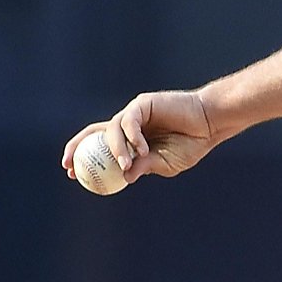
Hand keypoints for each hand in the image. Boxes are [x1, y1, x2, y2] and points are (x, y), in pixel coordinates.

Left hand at [59, 89, 216, 185]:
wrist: (210, 124)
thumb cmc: (191, 145)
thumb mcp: (166, 163)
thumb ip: (145, 167)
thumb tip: (124, 177)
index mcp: (129, 141)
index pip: (98, 147)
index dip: (81, 157)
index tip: (71, 174)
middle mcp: (127, 126)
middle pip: (93, 133)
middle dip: (77, 147)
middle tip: (71, 165)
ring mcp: (134, 113)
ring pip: (112, 130)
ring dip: (116, 149)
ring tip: (123, 164)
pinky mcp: (142, 104)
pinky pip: (129, 121)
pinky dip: (132, 136)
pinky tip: (141, 149)